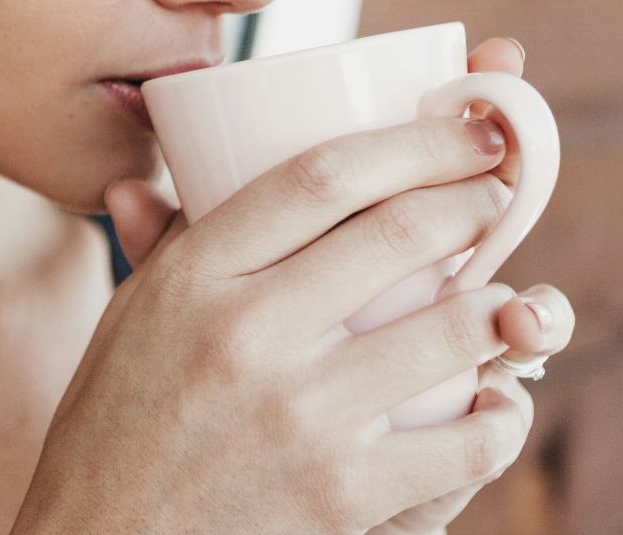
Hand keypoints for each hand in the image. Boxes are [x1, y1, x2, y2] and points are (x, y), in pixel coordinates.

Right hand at [99, 36, 576, 534]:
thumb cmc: (115, 429)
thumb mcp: (125, 324)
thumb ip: (162, 246)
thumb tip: (142, 178)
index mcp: (193, 277)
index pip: (320, 175)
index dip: (415, 140)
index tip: (467, 130)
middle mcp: (244, 333)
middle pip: (398, 232)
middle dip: (475, 198)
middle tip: (499, 192)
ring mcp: (298, 414)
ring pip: (451, 328)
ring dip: (502, 305)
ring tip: (507, 299)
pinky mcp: (341, 493)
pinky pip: (466, 440)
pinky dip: (502, 414)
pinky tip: (499, 400)